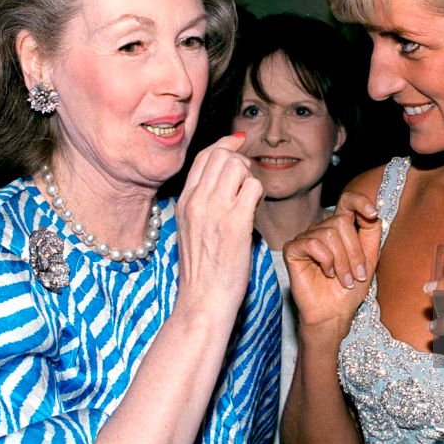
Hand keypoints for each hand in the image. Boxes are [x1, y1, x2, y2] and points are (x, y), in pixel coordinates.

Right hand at [174, 134, 263, 324]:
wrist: (203, 301)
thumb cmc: (202, 272)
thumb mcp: (190, 231)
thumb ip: (201, 205)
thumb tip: (220, 184)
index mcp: (184, 202)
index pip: (203, 157)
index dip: (224, 145)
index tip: (238, 143)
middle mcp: (196, 201)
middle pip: (221, 155)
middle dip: (240, 162)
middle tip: (246, 183)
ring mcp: (215, 210)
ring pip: (238, 167)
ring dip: (250, 178)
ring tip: (250, 200)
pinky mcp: (235, 223)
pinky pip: (253, 188)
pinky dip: (259, 195)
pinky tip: (255, 211)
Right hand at [284, 191, 380, 331]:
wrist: (334, 312)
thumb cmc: (350, 288)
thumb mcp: (369, 259)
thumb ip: (371, 233)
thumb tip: (374, 211)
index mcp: (341, 228)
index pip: (348, 201)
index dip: (360, 201)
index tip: (373, 213)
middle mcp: (323, 229)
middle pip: (341, 222)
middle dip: (354, 251)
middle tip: (357, 275)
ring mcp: (307, 238)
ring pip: (328, 234)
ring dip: (342, 261)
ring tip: (344, 279)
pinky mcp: (293, 250)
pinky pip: (312, 243)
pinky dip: (325, 260)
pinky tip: (327, 273)